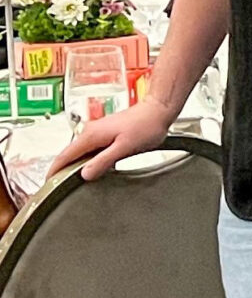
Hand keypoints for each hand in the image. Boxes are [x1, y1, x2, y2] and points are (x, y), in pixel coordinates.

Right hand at [55, 99, 176, 181]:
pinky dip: (87, 159)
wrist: (157, 110)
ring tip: (73, 180)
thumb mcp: (124, 148)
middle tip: (59, 186)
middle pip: (69, 154)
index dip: (54, 171)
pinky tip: (93, 168)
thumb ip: (103, 161)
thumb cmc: (146, 126)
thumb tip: (84, 174)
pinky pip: (90, 149)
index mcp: (91, 135)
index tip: (48, 183)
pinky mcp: (105, 132)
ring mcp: (97, 131)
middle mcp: (90, 131)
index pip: (64, 155)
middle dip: (62, 170)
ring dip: (75, 165)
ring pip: (80, 152)